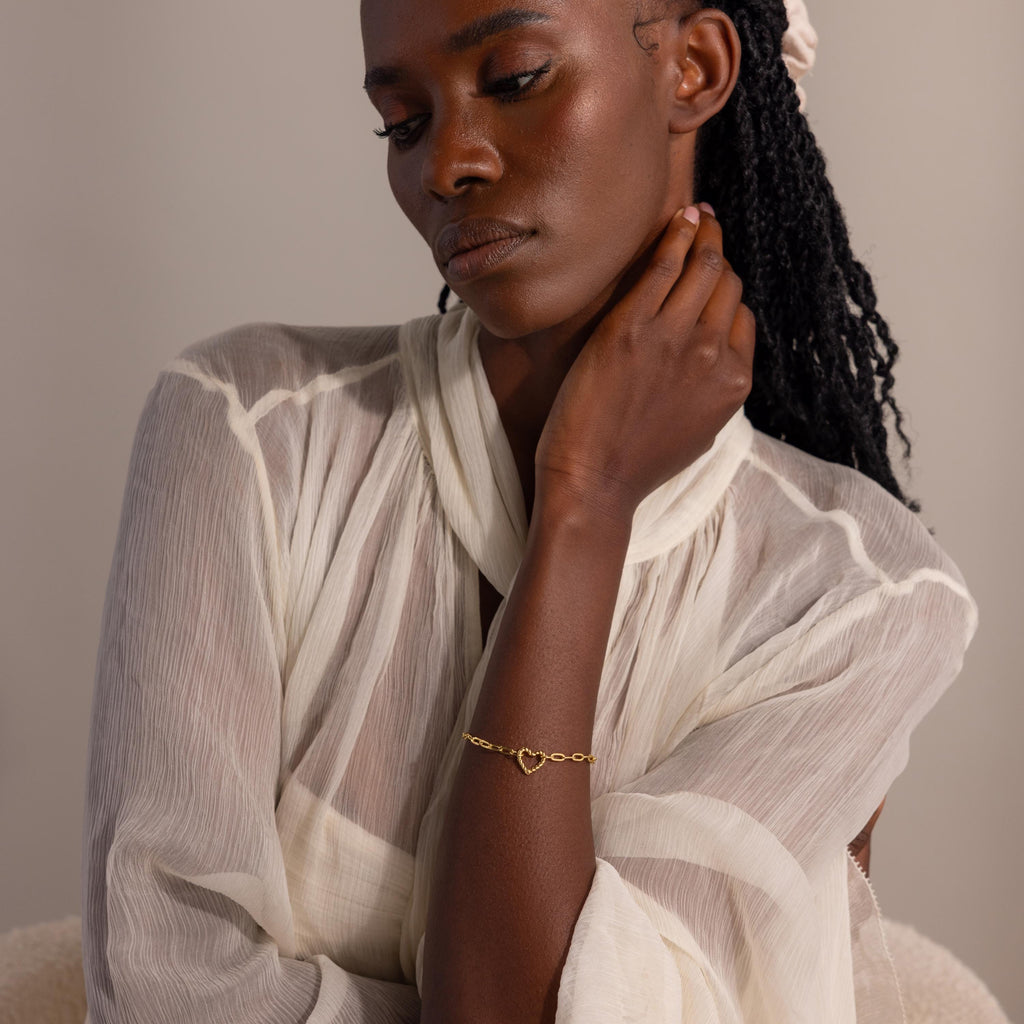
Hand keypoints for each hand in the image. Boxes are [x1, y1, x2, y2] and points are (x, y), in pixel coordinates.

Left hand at [535, 206, 755, 521]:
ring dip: (704, 234)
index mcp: (735, 381)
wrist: (593, 479)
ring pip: (704, 268)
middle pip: (727, 286)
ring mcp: (675, 337)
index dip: (727, 293)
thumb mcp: (699, 430)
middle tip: (709, 230)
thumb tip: (720, 357)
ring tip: (697, 214)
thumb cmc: (637, 462)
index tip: (714, 277)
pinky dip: (677, 234)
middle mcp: (713, 353)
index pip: (742, 317)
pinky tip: (679, 218)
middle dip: (720, 256)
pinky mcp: (632, 326)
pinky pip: (665, 264)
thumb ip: (716, 388)